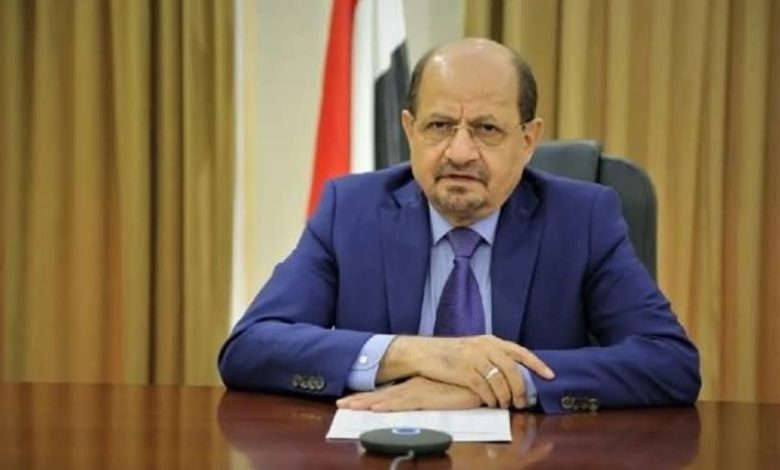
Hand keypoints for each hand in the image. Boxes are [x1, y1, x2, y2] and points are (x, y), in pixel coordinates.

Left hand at [336, 376, 480, 410]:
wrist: (482, 376)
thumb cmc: (466, 385)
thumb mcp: (445, 390)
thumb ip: (434, 393)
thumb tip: (426, 398)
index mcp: (415, 385)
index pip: (387, 392)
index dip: (367, 397)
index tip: (351, 401)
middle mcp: (413, 386)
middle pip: (381, 395)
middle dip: (360, 400)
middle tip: (340, 405)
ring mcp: (418, 391)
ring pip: (387, 399)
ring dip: (366, 403)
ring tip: (348, 407)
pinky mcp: (427, 397)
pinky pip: (403, 403)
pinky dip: (387, 405)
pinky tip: (375, 408)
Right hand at [376, 335, 553, 408]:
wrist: (423, 352)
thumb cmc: (449, 353)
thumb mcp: (473, 348)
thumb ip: (492, 356)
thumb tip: (512, 372)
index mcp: (490, 340)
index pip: (520, 351)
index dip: (537, 364)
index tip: (550, 376)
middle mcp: (485, 347)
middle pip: (512, 370)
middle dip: (520, 389)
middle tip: (522, 402)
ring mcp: (474, 358)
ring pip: (500, 382)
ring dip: (505, 397)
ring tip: (505, 405)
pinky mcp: (464, 372)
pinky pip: (485, 389)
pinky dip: (491, 399)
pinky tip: (490, 404)